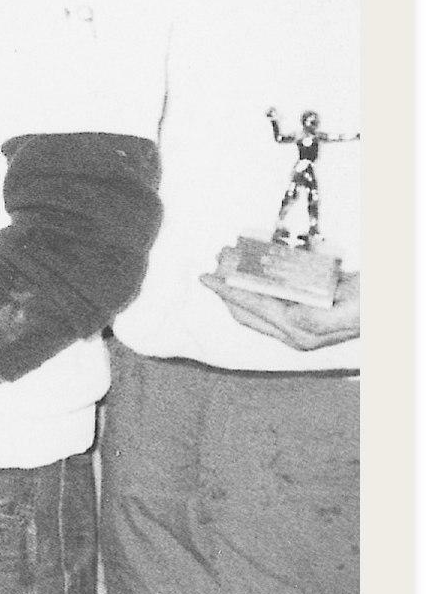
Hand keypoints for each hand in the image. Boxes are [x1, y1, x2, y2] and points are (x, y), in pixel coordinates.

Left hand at [203, 265, 360, 352]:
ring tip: (228, 260)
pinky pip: (270, 300)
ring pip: (255, 304)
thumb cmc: (370, 305)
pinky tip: (253, 266)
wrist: (387, 303)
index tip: (206, 277)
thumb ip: (317, 320)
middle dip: (227, 286)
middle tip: (215, 262)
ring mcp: (297, 327)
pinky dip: (258, 283)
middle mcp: (294, 334)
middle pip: (247, 309)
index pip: (252, 308)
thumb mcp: (347, 312)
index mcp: (301, 332)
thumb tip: (290, 318)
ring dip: (239, 283)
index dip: (226, 291)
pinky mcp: (302, 317)